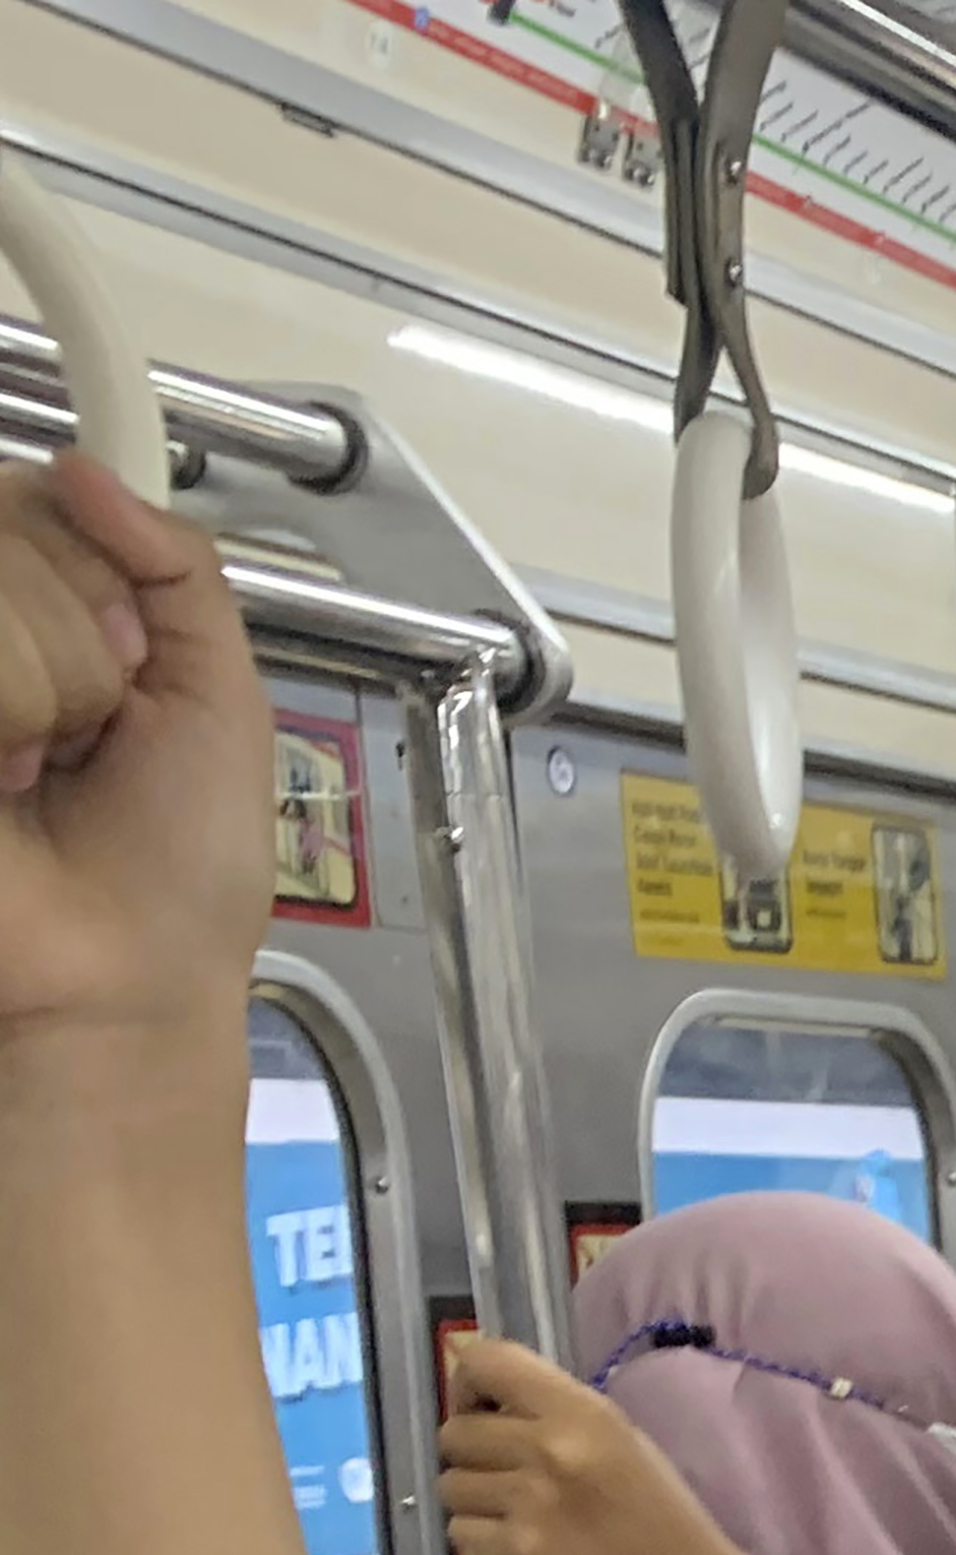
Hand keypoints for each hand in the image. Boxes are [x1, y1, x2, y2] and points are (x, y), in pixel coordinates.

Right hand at [0, 460, 273, 1121]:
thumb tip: (83, 469)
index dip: (91, 572)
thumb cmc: (180, 859)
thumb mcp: (222, 693)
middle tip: (87, 736)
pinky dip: (3, 715)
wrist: (120, 972)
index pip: (34, 494)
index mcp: (46, 608)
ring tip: (36, 767)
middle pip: (5, 522)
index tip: (127, 656)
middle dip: (82, 644)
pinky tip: (2, 778)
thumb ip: (175, 568)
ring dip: (40, 690)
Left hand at [436, 1338, 770, 1554]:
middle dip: (471, 1453)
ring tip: (517, 1517)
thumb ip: (559, 1417)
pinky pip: (460, 1532)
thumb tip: (491, 1406)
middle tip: (505, 1475)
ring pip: (449, 1485)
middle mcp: (550, 1449)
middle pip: (454, 1432)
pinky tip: (521, 1548)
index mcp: (584, 1413)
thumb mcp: (625, 1443)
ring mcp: (528, 1505)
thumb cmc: (666, 1519)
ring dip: (474, 1500)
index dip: (468, 1384)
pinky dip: (482, 1541)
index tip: (483, 1409)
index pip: (486, 1362)